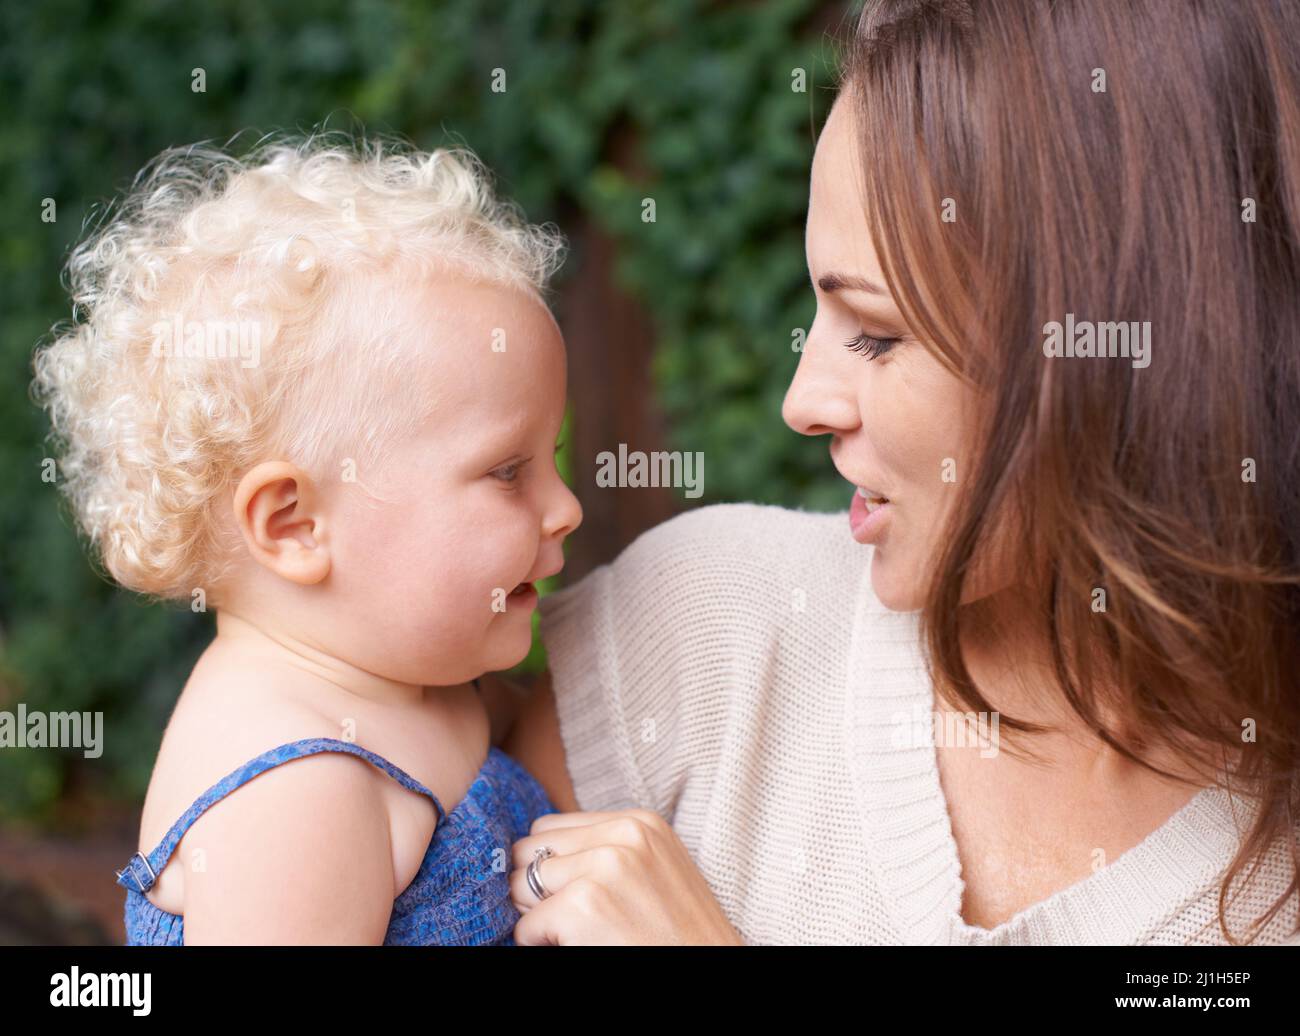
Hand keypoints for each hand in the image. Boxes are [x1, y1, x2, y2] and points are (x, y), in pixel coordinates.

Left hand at [509, 809, 743, 944]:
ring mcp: (604, 867)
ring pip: (521, 884)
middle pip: (531, 850)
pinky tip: (580, 948)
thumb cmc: (678, 935)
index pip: (551, 828)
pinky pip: (525, 926)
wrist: (711, 969)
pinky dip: (539, 944)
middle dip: (537, 887)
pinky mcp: (584, 905)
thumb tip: (536, 852)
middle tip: (571, 918)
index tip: (575, 895)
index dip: (552, 867)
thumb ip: (607, 849)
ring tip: (578, 931)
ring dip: (536, 914)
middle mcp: (623, 835)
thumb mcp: (654, 869)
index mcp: (639, 822)